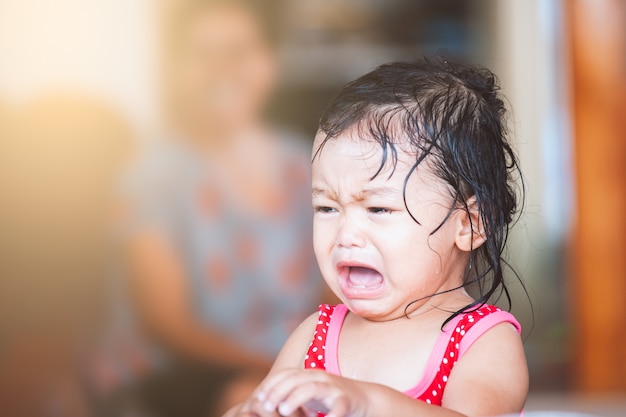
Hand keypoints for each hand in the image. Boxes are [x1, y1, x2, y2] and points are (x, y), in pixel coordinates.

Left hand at [242, 368, 370, 416]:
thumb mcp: (308, 394)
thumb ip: (290, 394)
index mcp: (308, 375)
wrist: (365, 399)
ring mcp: (333, 387)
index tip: (260, 398)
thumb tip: (263, 402)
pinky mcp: (346, 400)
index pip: (286, 374)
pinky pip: (338, 405)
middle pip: (295, 379)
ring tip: (284, 411)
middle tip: (266, 405)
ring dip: (296, 398)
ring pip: (312, 387)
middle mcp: (319, 378)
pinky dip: (330, 414)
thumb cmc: (330, 398)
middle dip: (278, 391)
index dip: (271, 384)